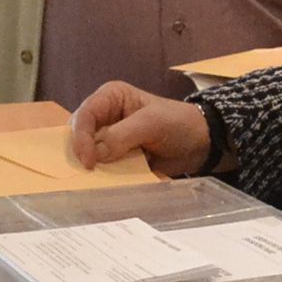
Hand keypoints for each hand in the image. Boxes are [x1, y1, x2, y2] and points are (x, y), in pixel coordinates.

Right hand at [70, 81, 214, 176]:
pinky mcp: (117, 157)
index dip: (81, 138)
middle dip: (81, 153)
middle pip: (80, 135)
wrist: (200, 143)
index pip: (84, 115)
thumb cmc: (178, 123)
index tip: (89, 161)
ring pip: (89, 153)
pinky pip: (103, 167)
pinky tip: (105, 184)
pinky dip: (103, 175)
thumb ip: (122, 136)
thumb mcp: (152, 124)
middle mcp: (105, 116)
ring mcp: (110, 138)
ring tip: (93, 181)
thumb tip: (96, 154)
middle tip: (86, 173)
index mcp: (110, 97)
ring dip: (92, 167)